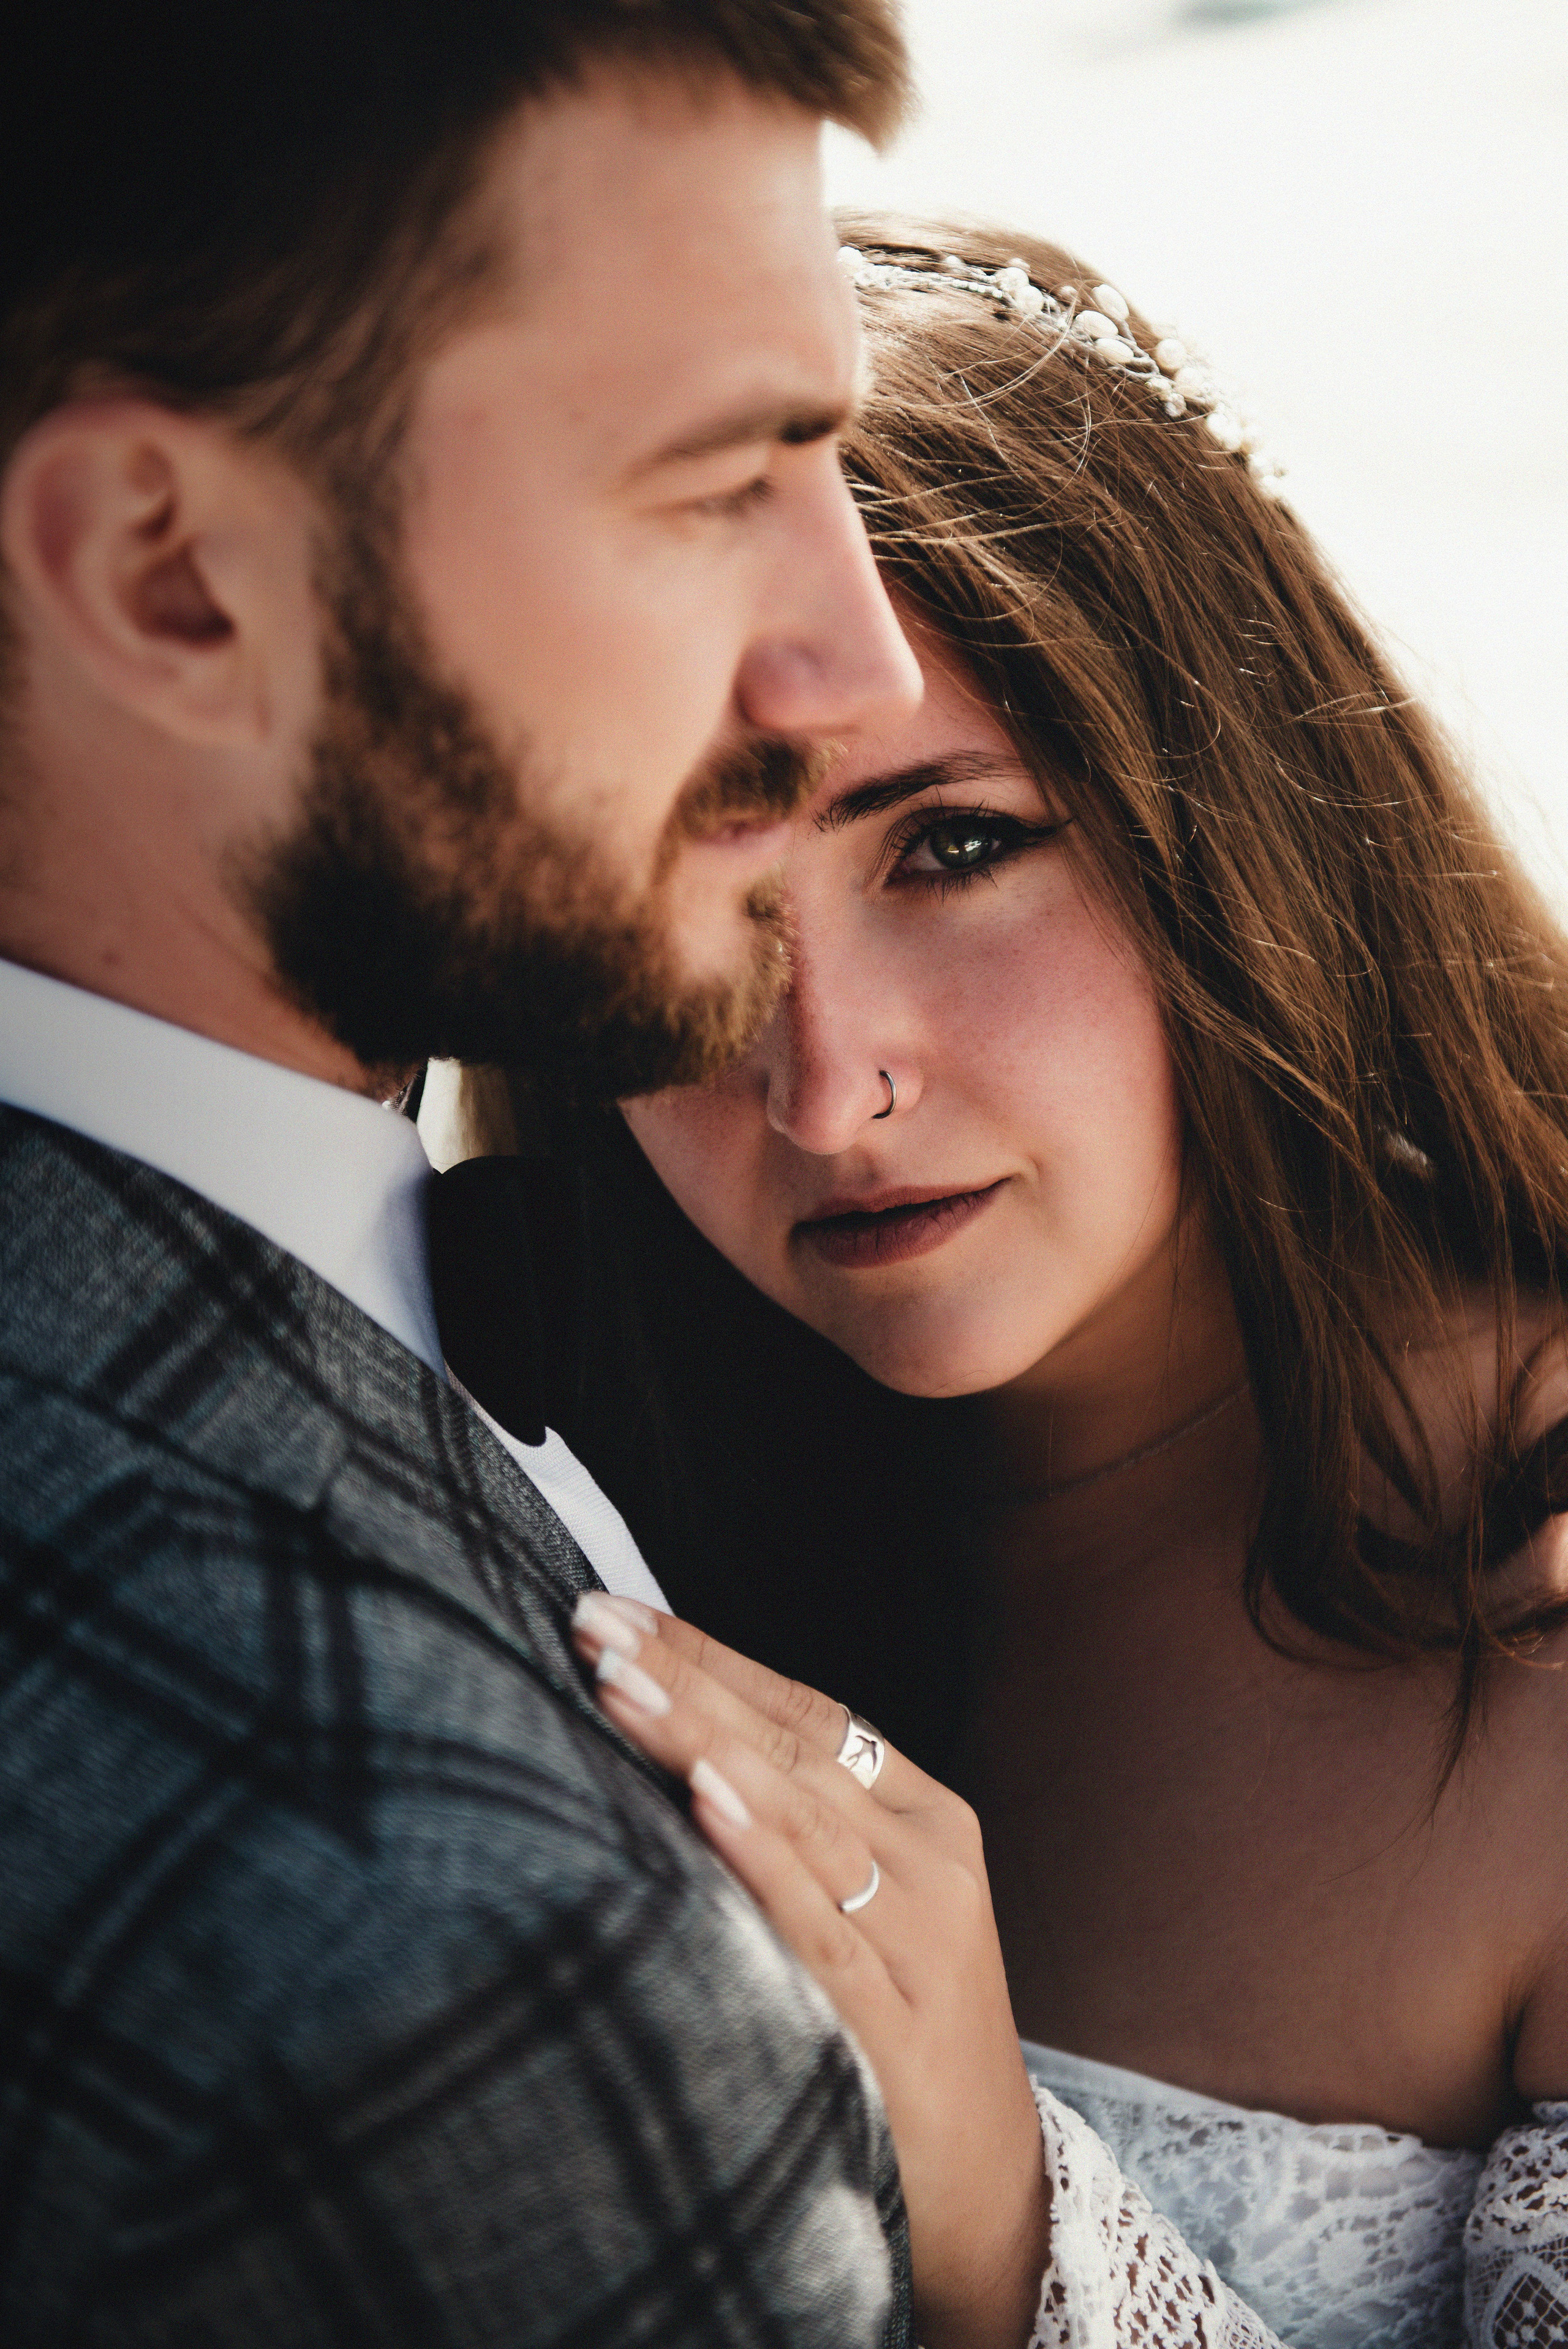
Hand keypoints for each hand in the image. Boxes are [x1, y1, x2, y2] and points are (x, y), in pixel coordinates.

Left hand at [570, 1595, 1049, 2348]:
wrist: (988, 2185)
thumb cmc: (897, 2030)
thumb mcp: (863, 1904)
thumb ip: (795, 1823)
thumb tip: (670, 1737)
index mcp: (922, 1816)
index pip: (807, 1708)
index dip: (711, 1654)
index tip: (619, 1611)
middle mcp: (928, 1858)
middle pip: (794, 1744)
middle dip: (686, 1677)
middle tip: (595, 1623)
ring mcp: (918, 1934)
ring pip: (800, 1813)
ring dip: (703, 1739)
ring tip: (625, 1685)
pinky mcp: (895, 2015)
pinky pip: (817, 1920)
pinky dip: (761, 1854)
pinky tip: (706, 1798)